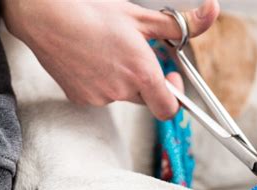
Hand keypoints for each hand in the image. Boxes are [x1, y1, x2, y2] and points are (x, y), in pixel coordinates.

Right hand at [1, 0, 218, 119]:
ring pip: (124, 96)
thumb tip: (211, 12)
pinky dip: (102, 83)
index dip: (175, 97)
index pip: (169, 109)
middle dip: (148, 82)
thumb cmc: (93, 13)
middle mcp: (122, 91)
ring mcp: (100, 98)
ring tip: (109, 53)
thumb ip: (180, 24)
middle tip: (136, 57)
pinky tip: (92, 61)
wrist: (45, 16)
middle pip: (148, 99)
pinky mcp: (81, 99)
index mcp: (142, 74)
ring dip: (124, 81)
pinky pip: (101, 96)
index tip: (171, 79)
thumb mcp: (142, 17)